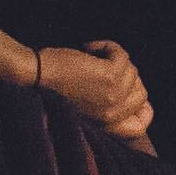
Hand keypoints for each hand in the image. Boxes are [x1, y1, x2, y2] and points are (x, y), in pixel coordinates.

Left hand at [35, 39, 153, 142]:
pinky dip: (108, 46)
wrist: (32, 78)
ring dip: (114, 57)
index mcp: (105, 127)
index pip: (140, 127)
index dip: (143, 109)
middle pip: (141, 94)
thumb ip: (104, 105)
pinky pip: (123, 56)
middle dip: (126, 76)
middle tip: (103, 66)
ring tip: (91, 56)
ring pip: (133, 71)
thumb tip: (130, 85)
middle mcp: (112, 116)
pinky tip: (89, 48)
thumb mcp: (82, 106)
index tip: (131, 91)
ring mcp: (113, 97)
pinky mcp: (109, 76)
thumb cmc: (51, 89)